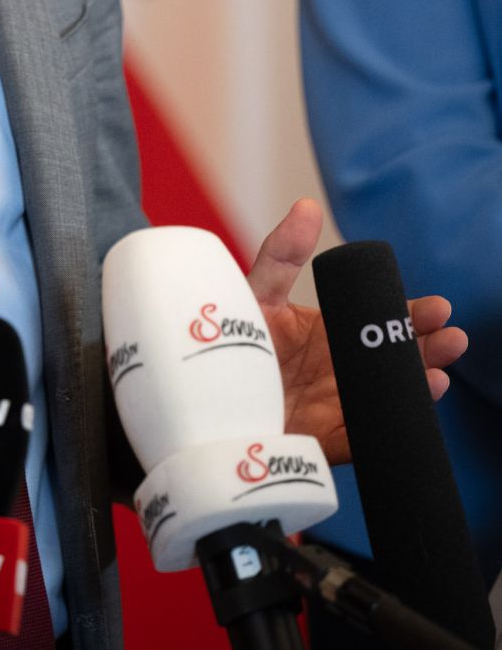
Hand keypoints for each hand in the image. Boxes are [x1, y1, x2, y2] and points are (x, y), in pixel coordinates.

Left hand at [246, 197, 467, 463]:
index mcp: (328, 335)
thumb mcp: (255, 296)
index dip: (412, 315)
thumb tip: (308, 207)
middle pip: (394, 358)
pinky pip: (367, 433)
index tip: (438, 306)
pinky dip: (391, 420)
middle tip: (450, 335)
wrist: (199, 400)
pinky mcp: (326, 441)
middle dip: (427, 347)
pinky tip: (410, 405)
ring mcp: (336, 406)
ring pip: (389, 393)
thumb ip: (281, 256)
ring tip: (439, 371)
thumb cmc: (225, 348)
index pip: (380, 322)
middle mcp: (339, 371)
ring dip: (418, 382)